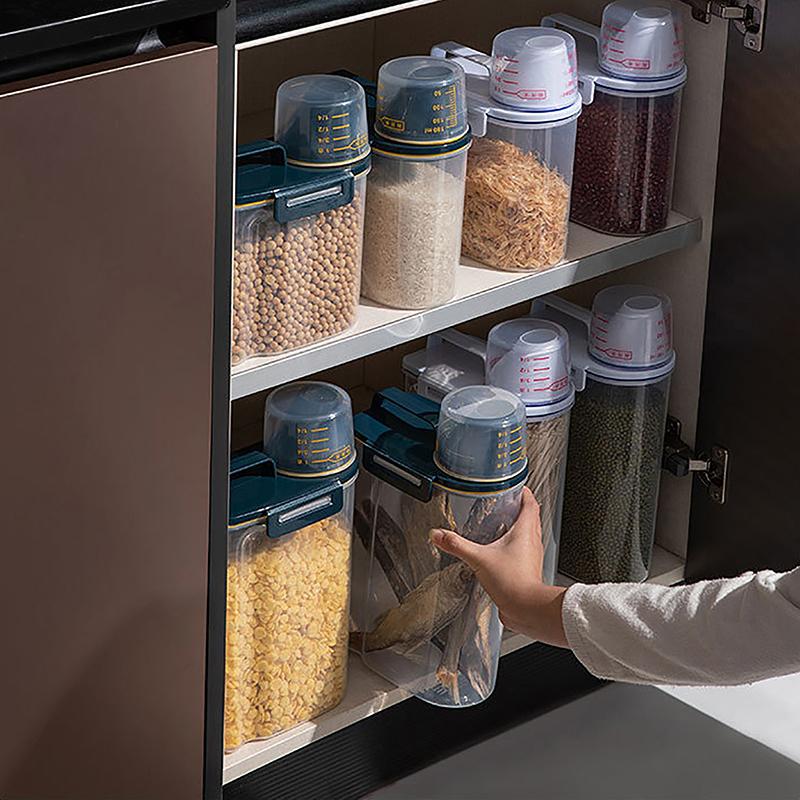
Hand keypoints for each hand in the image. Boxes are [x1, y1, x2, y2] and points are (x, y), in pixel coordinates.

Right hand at [430, 487, 568, 647]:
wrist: (526, 608)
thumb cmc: (512, 582)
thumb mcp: (479, 558)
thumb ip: (457, 545)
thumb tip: (438, 535)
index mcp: (525, 530)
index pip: (530, 502)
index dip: (523, 492)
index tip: (514, 486)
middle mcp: (533, 540)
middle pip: (531, 516)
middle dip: (518, 507)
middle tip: (505, 503)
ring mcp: (532, 555)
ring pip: (529, 533)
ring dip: (518, 526)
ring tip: (501, 525)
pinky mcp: (529, 568)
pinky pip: (524, 550)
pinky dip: (515, 545)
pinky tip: (500, 551)